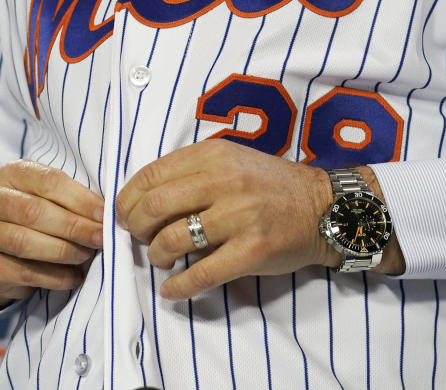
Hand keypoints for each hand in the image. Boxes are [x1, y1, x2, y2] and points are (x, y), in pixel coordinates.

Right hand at [0, 160, 103, 308]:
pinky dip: (54, 277)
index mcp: (12, 173)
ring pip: (25, 242)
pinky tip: (73, 277)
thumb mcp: (46, 195)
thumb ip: (70, 198)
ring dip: (63, 251)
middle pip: (35, 212)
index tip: (105, 213)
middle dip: (74, 226)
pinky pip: (23, 273)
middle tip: (100, 237)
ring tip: (86, 255)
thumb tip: (106, 213)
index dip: (80, 198)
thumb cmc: (32, 212)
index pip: (49, 181)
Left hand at [116, 139, 341, 300]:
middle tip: (140, 238)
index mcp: (214, 154)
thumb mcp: (232, 160)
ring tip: (161, 259)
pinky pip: (202, 274)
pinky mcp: (251, 250)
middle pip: (155, 207)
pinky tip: (172, 290)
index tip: (125, 214)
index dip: (128, 199)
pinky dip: (179, 287)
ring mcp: (239, 216)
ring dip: (156, 256)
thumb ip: (193, 172)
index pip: (151, 174)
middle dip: (136, 228)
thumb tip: (144, 200)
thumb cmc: (270, 184)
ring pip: (173, 240)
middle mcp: (224, 181)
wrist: (321, 205)